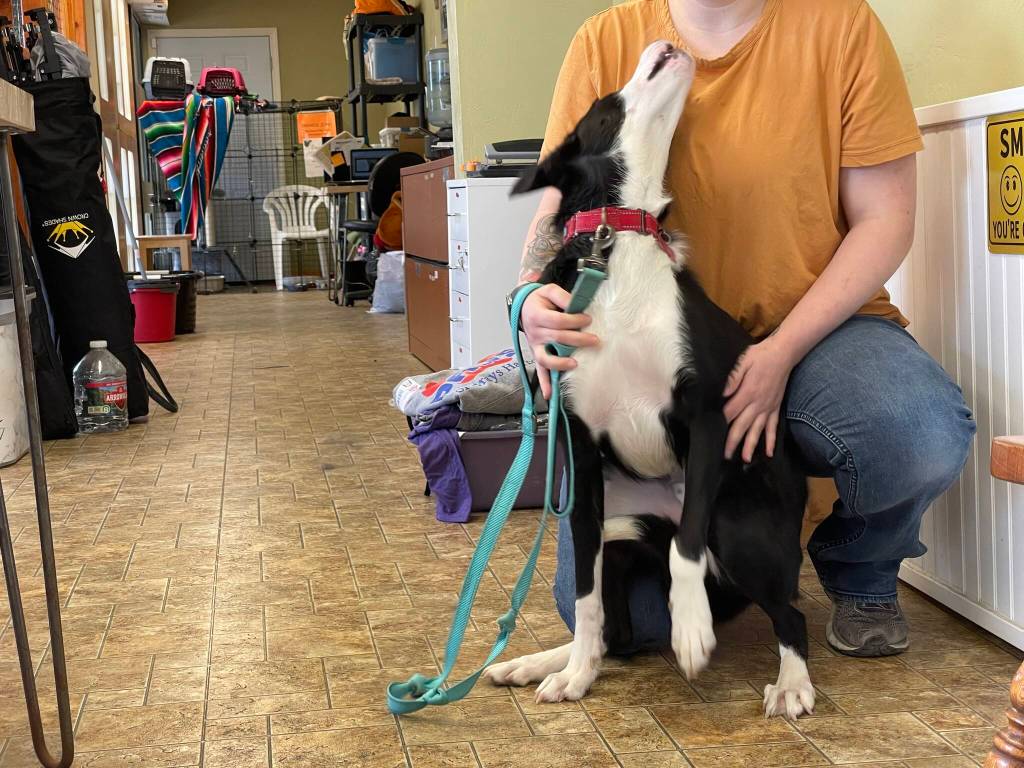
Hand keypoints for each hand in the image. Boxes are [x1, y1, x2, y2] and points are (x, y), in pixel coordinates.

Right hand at [521, 284, 599, 398]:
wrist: (523, 306)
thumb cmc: (540, 300)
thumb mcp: (549, 290)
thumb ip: (563, 296)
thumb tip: (576, 305)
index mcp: (537, 315)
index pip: (558, 321)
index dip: (574, 321)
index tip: (588, 320)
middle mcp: (534, 333)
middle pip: (557, 339)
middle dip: (578, 340)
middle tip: (595, 340)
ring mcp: (535, 346)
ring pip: (546, 358)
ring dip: (560, 363)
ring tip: (575, 363)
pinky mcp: (536, 354)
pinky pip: (539, 370)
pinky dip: (544, 383)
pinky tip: (550, 395)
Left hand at [722, 336, 798, 461]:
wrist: (783, 353)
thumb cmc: (760, 355)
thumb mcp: (743, 362)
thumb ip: (732, 379)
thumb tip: (722, 393)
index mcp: (748, 392)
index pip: (731, 412)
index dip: (721, 423)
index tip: (712, 433)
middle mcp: (758, 403)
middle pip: (742, 426)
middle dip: (733, 442)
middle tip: (725, 456)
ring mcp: (768, 407)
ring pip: (758, 430)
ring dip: (751, 445)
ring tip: (745, 459)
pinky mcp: (775, 407)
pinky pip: (773, 426)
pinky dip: (772, 440)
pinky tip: (770, 452)